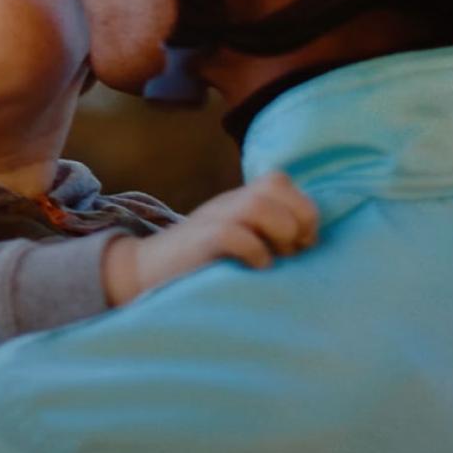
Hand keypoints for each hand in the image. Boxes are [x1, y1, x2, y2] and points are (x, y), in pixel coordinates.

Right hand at [102, 172, 318, 305]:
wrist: (144, 272)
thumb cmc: (200, 264)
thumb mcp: (234, 239)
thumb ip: (263, 233)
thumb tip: (308, 247)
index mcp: (238, 201)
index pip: (281, 180)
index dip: (303, 209)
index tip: (303, 244)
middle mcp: (227, 203)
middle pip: (276, 183)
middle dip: (299, 218)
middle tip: (293, 251)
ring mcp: (212, 219)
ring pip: (259, 205)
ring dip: (280, 233)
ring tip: (275, 258)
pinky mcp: (200, 242)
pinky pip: (234, 234)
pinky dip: (254, 252)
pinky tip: (255, 267)